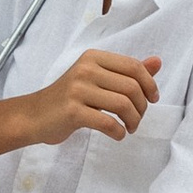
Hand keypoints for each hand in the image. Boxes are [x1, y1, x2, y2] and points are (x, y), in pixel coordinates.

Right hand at [20, 49, 161, 148]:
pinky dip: (119, 132)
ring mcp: (77, 90)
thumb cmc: (69, 98)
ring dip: (133, 120)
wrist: (34, 116)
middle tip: (138, 118)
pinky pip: (107, 123)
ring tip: (130, 127)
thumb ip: (126, 71)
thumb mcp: (97, 78)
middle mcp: (85, 69)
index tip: (153, 99)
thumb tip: (158, 61)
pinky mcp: (72, 112)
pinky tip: (118, 135)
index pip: (133, 67)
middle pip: (131, 87)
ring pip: (122, 104)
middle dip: (142, 107)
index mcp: (93, 57)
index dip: (149, 84)